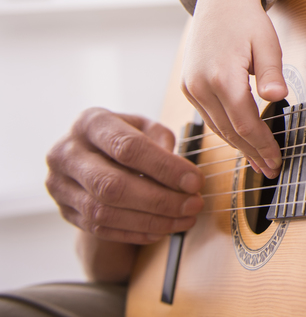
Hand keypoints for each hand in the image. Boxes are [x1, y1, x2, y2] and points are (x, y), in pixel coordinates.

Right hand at [46, 108, 203, 246]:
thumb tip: (180, 172)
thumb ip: (161, 141)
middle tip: (193, 205)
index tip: (195, 181)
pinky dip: (134, 233)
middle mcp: (67, 153)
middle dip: (159, 200)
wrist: (89, 153)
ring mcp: (60, 185)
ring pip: (103, 212)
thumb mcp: (143, 126)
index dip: (164, 167)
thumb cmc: (124, 136)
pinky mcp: (64, 211)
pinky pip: (99, 229)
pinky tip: (161, 231)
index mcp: (90, 123)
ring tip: (184, 220)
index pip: (128, 148)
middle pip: (112, 185)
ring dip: (150, 221)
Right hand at [181, 0, 285, 176]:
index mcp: (222, 76)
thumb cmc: (248, 20)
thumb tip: (278, 98)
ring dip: (239, 147)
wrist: (218, 1)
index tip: (278, 160)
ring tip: (260, 163)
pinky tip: (240, 141)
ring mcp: (191, 87)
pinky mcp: (188, 87)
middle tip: (272, 170)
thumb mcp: (267, 43)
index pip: (246, 123)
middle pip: (230, 131)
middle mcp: (201, 85)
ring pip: (217, 127)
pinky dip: (226, 131)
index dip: (263, 145)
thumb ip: (271, 73)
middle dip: (253, 152)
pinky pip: (209, 117)